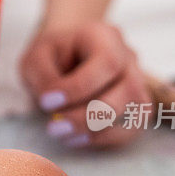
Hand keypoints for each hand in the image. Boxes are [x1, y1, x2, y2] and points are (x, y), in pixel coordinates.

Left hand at [20, 22, 149, 147]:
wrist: (65, 55)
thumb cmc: (52, 56)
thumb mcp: (36, 58)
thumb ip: (43, 75)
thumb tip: (52, 103)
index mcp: (105, 37)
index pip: (107, 62)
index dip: (79, 87)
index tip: (47, 102)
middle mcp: (128, 58)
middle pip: (129, 89)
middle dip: (90, 115)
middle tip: (54, 127)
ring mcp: (137, 81)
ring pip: (138, 111)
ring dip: (100, 129)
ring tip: (64, 134)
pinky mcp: (135, 106)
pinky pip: (133, 128)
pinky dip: (106, 139)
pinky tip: (76, 139)